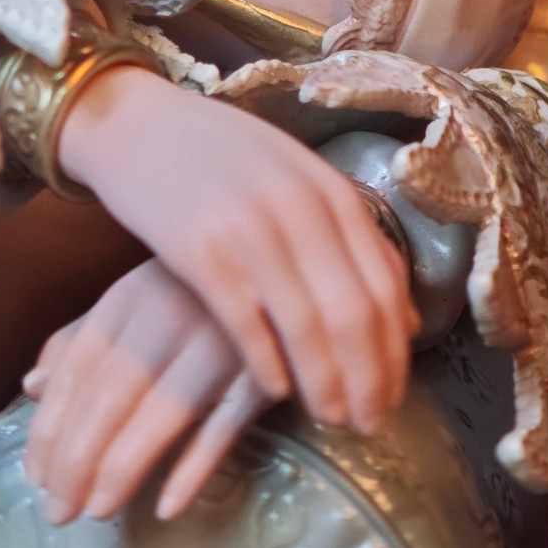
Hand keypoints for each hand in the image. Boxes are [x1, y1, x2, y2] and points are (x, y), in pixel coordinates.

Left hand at [22, 258, 269, 523]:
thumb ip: (82, 338)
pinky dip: (196, 465)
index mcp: (130, 296)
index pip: (77, 369)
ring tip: (98, 511)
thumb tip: (31, 388)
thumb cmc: (196, 285)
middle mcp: (169, 315)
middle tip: (58, 511)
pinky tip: (168, 505)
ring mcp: (221, 341)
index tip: (35, 477)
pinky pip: (227, 424)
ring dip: (124, 467)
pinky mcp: (267, 369)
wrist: (282, 261)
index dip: (51, 428)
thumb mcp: (134, 296)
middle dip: (77, 460)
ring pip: (162, 412)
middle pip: (111, 395)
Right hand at [58, 66, 418, 437]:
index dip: (395, 352)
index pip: (385, 286)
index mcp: (331, 191)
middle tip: (371, 424)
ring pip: (308, 326)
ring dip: (326, 384)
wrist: (139, 123)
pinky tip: (276, 392)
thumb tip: (408, 320)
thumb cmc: (224, 158)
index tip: (395, 396)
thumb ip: (351, 241)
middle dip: (370, 379)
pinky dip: (268, 365)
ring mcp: (249, 228)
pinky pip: (246, 323)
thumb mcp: (299, 182)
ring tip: (332, 418)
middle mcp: (300, 208)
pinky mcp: (199, 250)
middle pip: (355, 313)